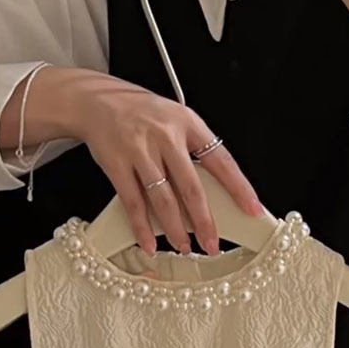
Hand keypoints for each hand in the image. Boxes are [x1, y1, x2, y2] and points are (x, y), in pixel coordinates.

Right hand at [61, 70, 263, 255]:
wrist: (96, 100)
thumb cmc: (141, 114)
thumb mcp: (174, 119)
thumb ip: (192, 149)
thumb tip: (210, 193)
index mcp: (188, 123)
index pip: (221, 160)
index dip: (239, 188)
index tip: (251, 209)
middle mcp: (166, 136)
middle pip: (191, 188)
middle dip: (204, 222)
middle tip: (212, 244)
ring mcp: (140, 151)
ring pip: (163, 200)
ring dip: (174, 230)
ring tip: (183, 247)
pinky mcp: (117, 164)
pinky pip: (133, 202)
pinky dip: (141, 227)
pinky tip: (149, 243)